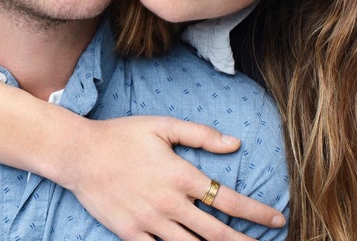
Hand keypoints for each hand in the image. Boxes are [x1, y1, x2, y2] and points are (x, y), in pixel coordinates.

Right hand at [59, 116, 284, 240]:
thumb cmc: (121, 136)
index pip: (229, 199)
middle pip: (217, 233)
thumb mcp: (162, 126)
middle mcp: (169, 203)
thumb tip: (235, 143)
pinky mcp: (131, 233)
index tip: (277, 219)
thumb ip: (200, 135)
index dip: (257, 213)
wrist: (79, 154)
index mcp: (180, 175)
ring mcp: (150, 222)